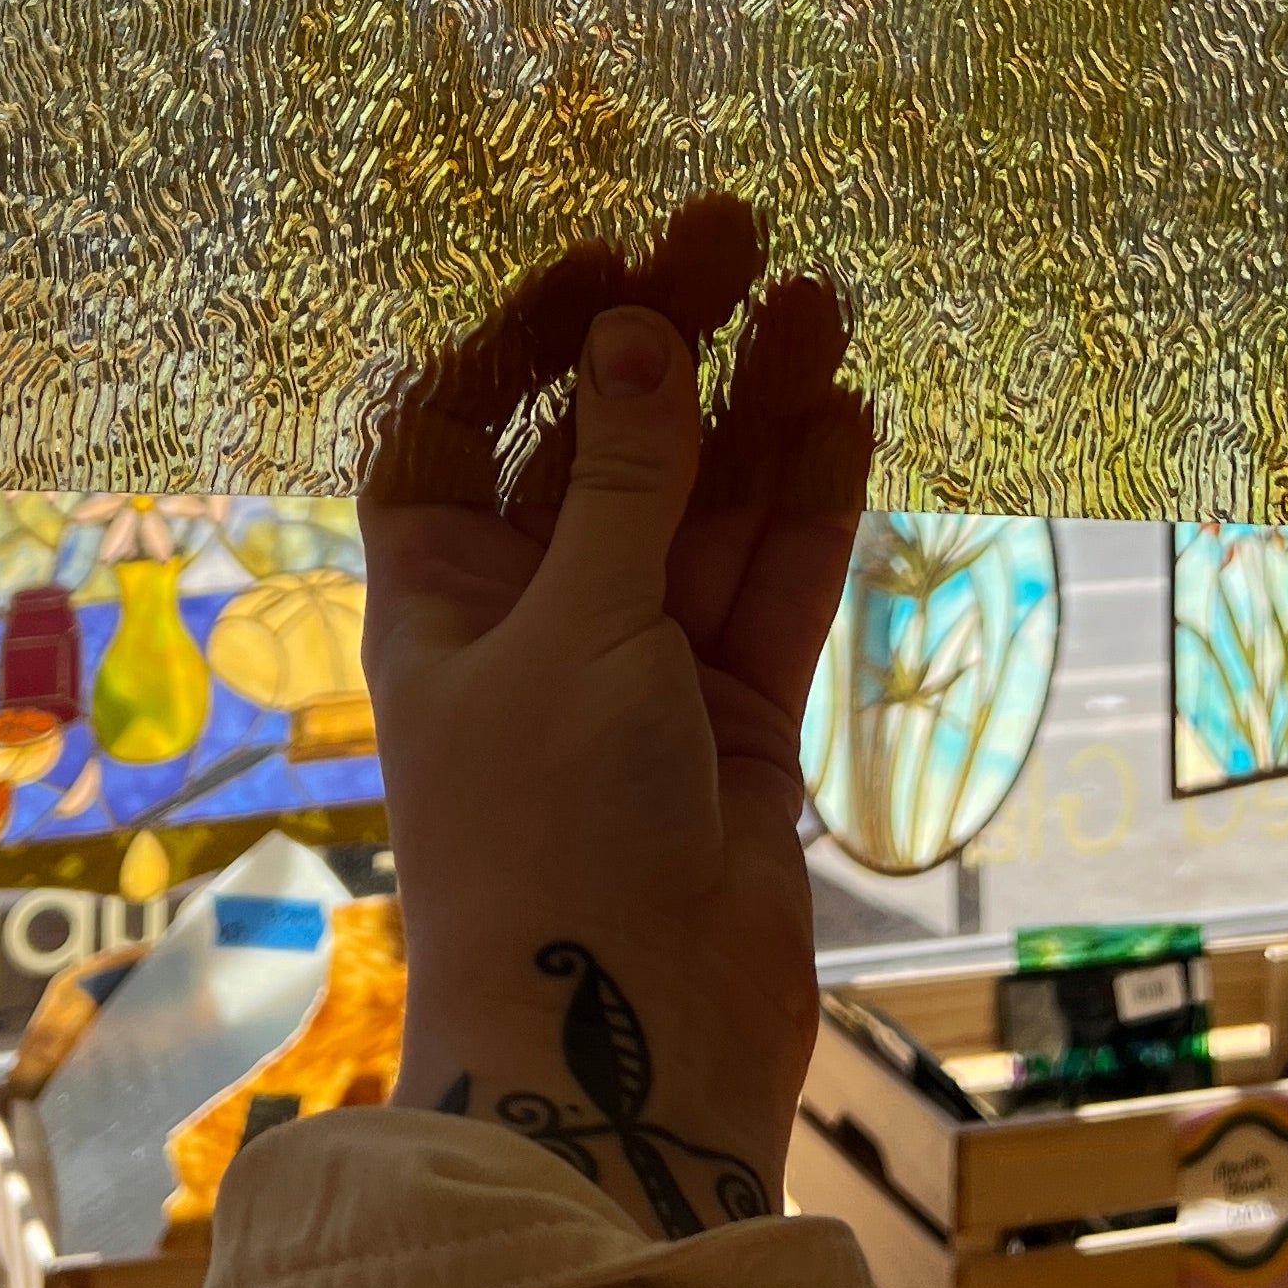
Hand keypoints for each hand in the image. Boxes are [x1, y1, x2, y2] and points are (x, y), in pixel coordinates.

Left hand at [359, 197, 873, 1240]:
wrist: (623, 1054)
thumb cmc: (548, 839)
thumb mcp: (575, 635)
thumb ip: (622, 481)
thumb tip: (636, 330)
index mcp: (437, 594)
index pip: (456, 426)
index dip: (518, 338)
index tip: (605, 263)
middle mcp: (534, 617)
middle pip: (602, 446)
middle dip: (669, 343)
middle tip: (744, 233)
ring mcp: (640, 668)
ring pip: (704, 506)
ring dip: (760, 406)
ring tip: (824, 299)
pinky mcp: (736, 723)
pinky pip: (772, 586)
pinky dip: (810, 503)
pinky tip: (849, 411)